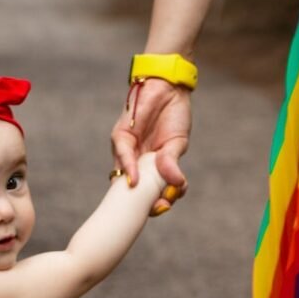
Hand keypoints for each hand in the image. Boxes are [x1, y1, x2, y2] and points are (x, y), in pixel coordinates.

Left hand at [110, 79, 190, 213]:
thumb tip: (177, 183)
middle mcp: (135, 160)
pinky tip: (135, 180)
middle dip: (142, 202)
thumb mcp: (177, 143)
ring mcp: (127, 149)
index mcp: (149, 165)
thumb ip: (172, 163)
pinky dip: (129, 169)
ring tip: (148, 200)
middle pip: (132, 188)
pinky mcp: (120, 136)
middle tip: (156, 209)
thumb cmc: (173, 115)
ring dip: (135, 190)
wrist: (168, 88)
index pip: (146, 189)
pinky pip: (122, 154)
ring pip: (124, 175)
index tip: (163, 209)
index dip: (153, 202)